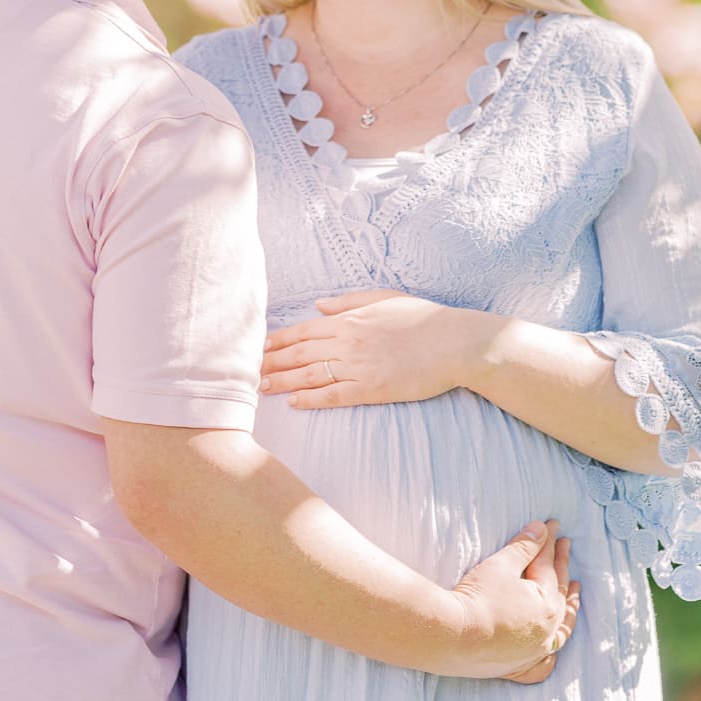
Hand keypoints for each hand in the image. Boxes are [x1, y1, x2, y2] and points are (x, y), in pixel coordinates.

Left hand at [261, 289, 482, 407]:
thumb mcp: (384, 297)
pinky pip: (334, 395)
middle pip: (299, 353)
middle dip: (271, 362)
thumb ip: (348, 301)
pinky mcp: (371, 390)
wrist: (454, 342)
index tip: (257, 347)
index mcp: (349, 319)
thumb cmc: (422, 318)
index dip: (277, 340)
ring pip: (310, 375)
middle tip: (246, 370)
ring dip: (282, 382)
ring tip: (261, 387)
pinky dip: (311, 399)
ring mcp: (358, 367)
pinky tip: (294, 403)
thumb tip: (318, 304)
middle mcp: (347, 342)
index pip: (303, 330)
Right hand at [449, 520, 580, 681]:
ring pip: (560, 630)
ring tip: (575, 592)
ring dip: (568, 608)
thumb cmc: (477, 598)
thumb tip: (541, 529)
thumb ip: (524, 547)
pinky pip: (541, 666)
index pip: (549, 565)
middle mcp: (547, 631)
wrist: (454, 637)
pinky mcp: (517, 668)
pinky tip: (552, 652)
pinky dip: (550, 657)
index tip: (553, 525)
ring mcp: (534, 652)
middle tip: (565, 546)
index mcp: (546, 604)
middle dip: (562, 567)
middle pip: (558, 593)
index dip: (549, 543)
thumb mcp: (501, 565)